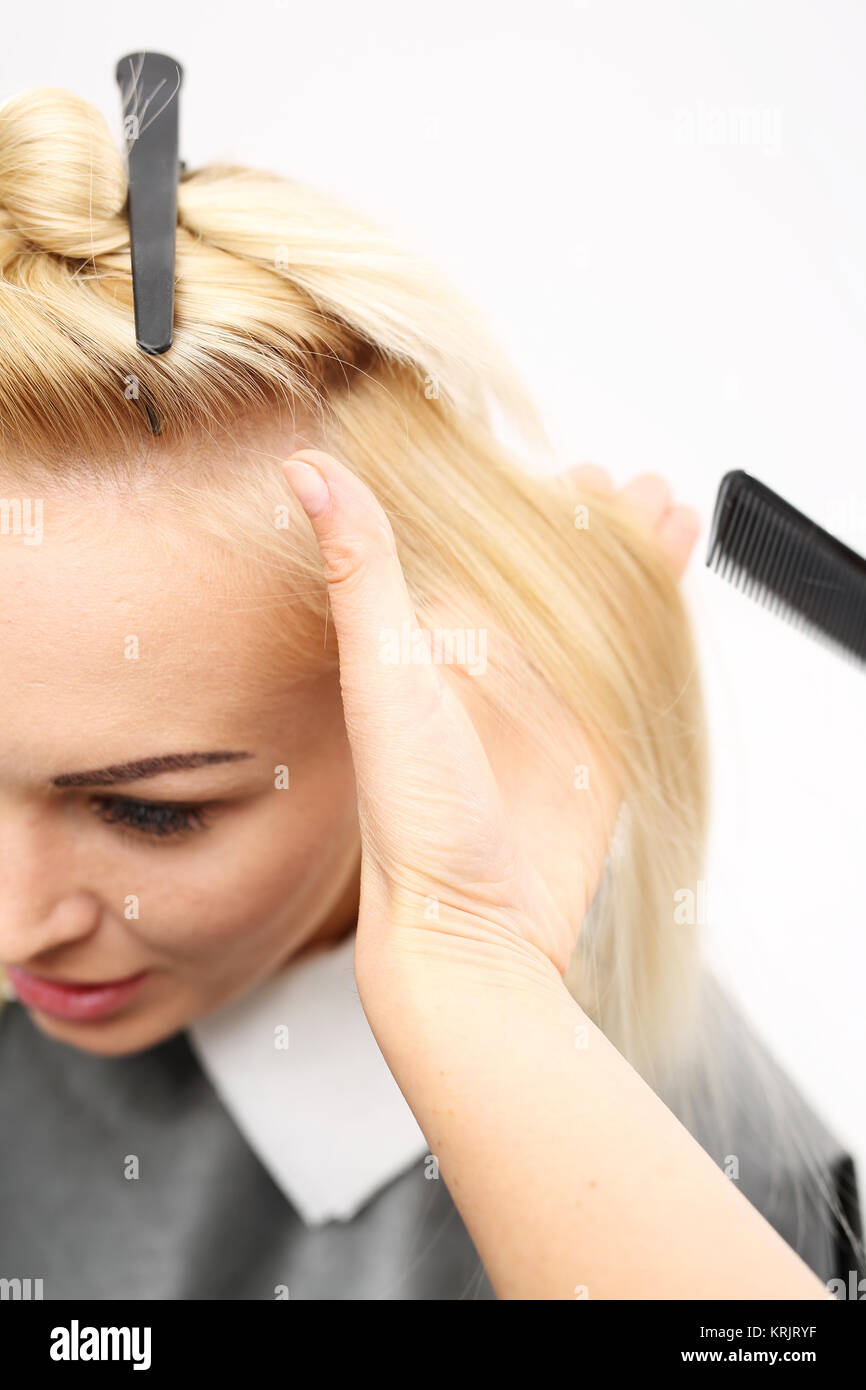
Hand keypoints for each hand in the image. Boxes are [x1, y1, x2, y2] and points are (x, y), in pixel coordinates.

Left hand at [280, 451, 699, 1010]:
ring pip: (601, 617)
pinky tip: (676, 592)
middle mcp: (494, 673)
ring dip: (636, 566)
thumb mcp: (384, 674)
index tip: (568, 471)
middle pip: (555, 580)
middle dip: (597, 530)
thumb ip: (362, 570)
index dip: (530, 508)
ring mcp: (549, 712)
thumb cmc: (412, 818)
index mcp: (437, 645)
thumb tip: (308, 469)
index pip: (490, 554)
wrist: (467, 932)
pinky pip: (634, 674)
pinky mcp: (595, 755)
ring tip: (669, 515)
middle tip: (634, 487)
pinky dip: (659, 627)